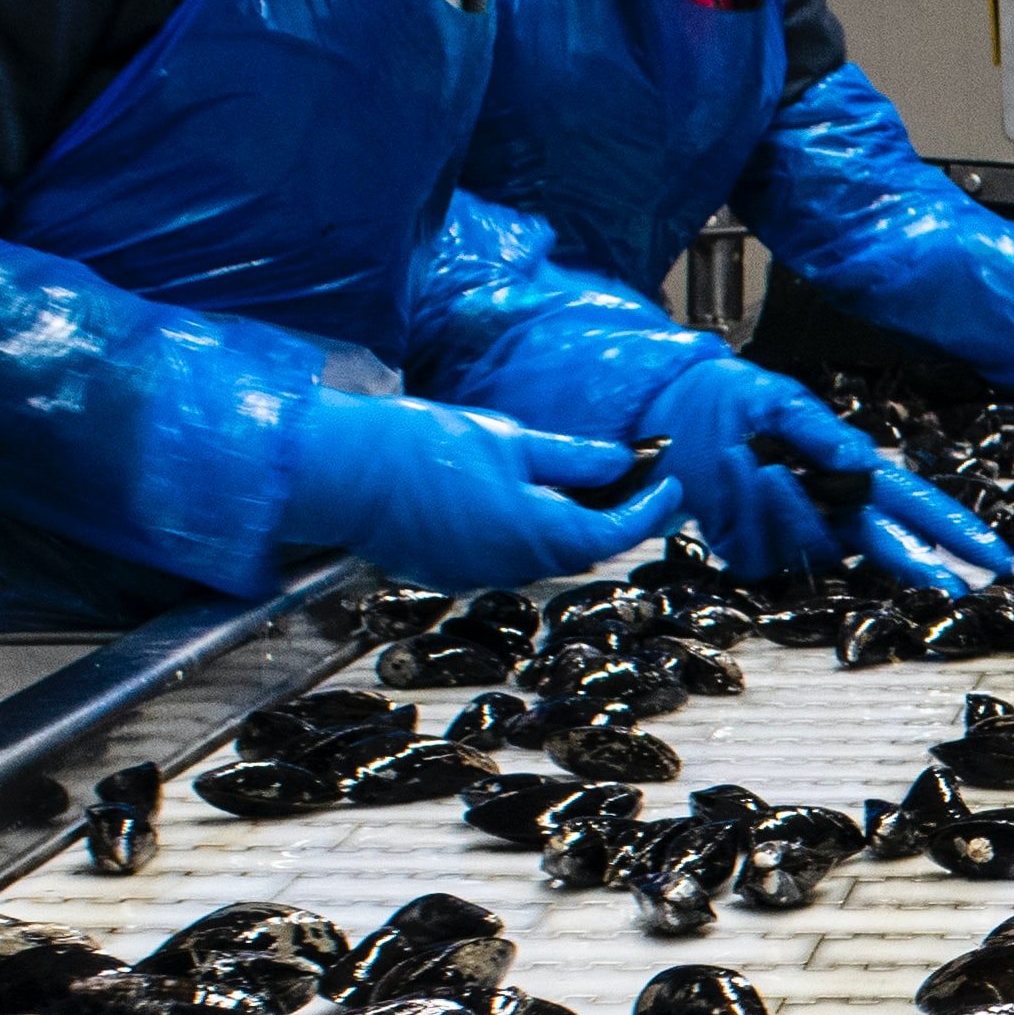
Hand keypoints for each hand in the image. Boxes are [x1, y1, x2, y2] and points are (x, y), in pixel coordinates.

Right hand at [280, 395, 689, 593]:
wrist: (342, 472)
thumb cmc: (420, 446)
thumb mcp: (509, 439)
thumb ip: (573, 459)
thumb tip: (622, 463)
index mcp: (538, 532)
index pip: (617, 531)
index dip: (651, 510)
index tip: (671, 484)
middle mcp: (515, 566)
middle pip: (583, 548)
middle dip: (614, 517)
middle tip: (636, 482)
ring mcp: (480, 574)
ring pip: (543, 555)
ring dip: (568, 525)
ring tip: (580, 484)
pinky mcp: (449, 572)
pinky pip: (505, 557)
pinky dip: (526, 532)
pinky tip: (519, 498)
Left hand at [653, 362, 1013, 589]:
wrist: (665, 415)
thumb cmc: (731, 400)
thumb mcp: (781, 403)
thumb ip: (824, 435)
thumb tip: (865, 463)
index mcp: (853, 474)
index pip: (918, 507)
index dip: (958, 533)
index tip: (996, 558)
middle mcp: (831, 512)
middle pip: (887, 548)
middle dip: (917, 565)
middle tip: (948, 586)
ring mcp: (793, 538)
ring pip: (815, 548)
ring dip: (784, 505)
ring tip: (749, 455)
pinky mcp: (752, 555)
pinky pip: (762, 553)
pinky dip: (745, 511)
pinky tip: (727, 473)